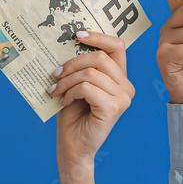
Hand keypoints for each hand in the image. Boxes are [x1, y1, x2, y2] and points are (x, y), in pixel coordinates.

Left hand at [51, 31, 133, 183]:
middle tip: (56, 74)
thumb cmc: (74, 116)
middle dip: (73, 63)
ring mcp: (122, 98)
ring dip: (67, 80)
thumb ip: (82, 67)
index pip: (117, 46)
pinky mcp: (113, 108)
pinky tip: (63, 101)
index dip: (98, 37)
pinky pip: (87, 88)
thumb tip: (69, 42)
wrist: (73, 148)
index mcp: (120, 78)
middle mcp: (126, 87)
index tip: (77, 35)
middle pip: (100, 57)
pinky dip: (70, 92)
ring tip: (56, 90)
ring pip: (90, 73)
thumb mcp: (78, 85)